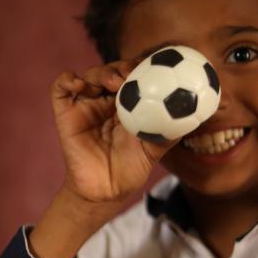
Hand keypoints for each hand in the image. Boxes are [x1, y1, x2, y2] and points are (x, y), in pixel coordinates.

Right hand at [50, 62, 176, 203]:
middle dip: (123, 67)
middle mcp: (106, 100)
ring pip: (90, 75)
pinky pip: (60, 88)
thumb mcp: (155, 149)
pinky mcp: (65, 113)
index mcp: (127, 103)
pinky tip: (79, 84)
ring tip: (114, 82)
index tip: (154, 68)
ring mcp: (84, 105)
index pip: (133, 75)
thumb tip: (197, 115)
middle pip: (112, 70)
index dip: (142, 66)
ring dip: (102, 73)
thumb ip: (171, 131)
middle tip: (134, 74)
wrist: (105, 191)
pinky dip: (67, 79)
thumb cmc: (130, 169)